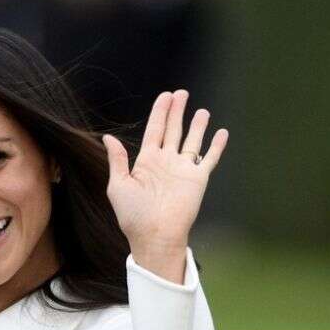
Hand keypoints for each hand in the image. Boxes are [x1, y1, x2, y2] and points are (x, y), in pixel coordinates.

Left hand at [102, 90, 227, 282]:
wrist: (154, 236)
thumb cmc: (133, 215)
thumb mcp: (118, 185)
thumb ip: (117, 160)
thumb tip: (108, 137)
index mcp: (146, 162)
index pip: (155, 130)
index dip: (160, 112)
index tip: (166, 96)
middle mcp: (166, 162)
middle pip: (173, 130)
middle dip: (177, 111)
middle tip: (181, 93)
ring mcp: (183, 170)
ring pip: (192, 141)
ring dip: (197, 125)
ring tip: (201, 110)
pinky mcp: (198, 179)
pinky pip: (210, 158)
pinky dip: (216, 146)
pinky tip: (221, 132)